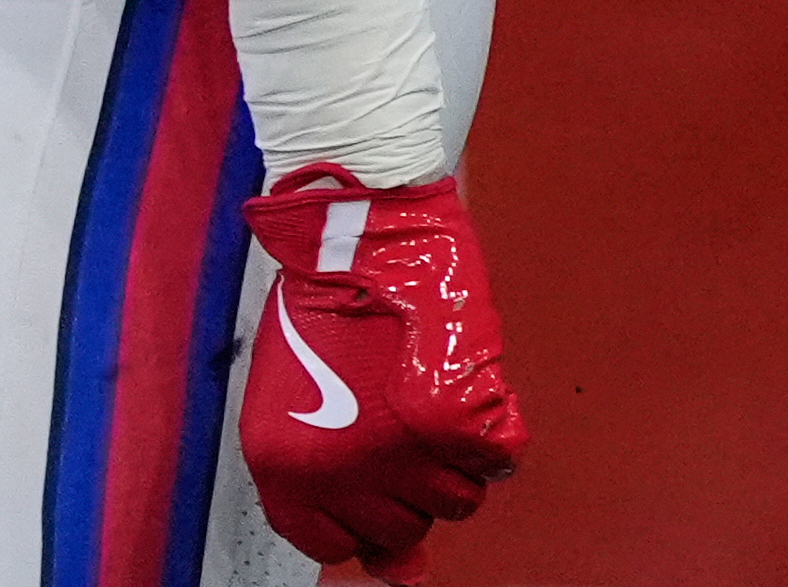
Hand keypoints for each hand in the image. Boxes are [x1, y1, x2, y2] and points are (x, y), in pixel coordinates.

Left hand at [238, 169, 523, 579]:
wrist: (357, 233)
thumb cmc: (324, 304)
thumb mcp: (298, 401)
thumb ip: (334, 488)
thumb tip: (391, 567)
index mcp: (288, 469)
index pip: (335, 544)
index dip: (360, 520)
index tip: (370, 491)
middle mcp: (346, 473)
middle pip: (403, 526)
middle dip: (405, 482)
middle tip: (389, 414)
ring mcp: (407, 453)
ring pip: (457, 499)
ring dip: (449, 456)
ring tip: (418, 389)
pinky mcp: (461, 423)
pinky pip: (499, 457)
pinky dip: (491, 425)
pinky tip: (455, 380)